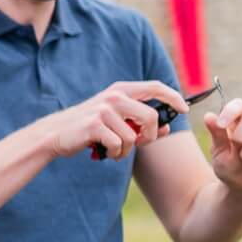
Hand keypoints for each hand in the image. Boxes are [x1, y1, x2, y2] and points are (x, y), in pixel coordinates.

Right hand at [40, 81, 184, 161]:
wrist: (56, 133)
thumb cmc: (89, 127)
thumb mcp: (116, 119)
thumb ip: (139, 121)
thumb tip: (166, 128)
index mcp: (121, 89)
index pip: (155, 87)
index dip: (173, 98)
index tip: (184, 110)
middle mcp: (114, 96)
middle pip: (150, 116)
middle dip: (150, 136)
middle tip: (140, 143)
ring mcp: (104, 109)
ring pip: (134, 136)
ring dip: (128, 149)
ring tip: (116, 149)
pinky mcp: (95, 125)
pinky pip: (119, 145)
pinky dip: (115, 154)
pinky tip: (106, 152)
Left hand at [203, 98, 241, 194]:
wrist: (238, 188)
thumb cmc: (228, 166)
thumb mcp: (218, 152)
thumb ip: (217, 134)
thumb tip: (209, 116)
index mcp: (238, 122)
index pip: (239, 105)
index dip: (231, 111)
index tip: (221, 124)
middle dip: (240, 136)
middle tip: (235, 148)